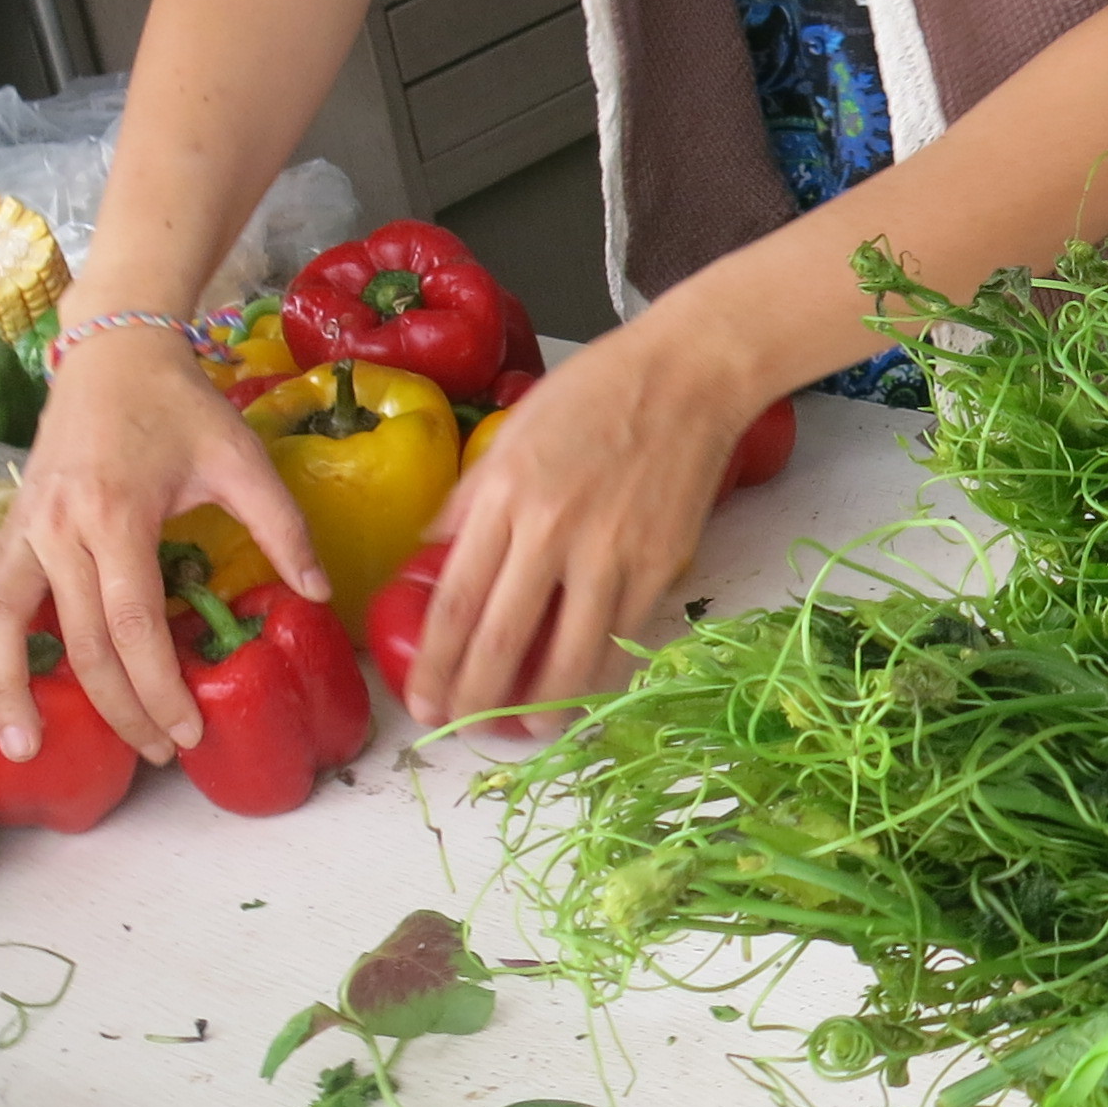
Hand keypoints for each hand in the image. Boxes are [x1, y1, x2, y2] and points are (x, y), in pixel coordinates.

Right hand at [0, 323, 325, 767]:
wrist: (115, 348)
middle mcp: (60, 530)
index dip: (158, 687)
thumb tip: (317, 595)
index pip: (133, 625)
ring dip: (7, 689)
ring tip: (19, 750)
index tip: (188, 730)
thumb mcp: (241, 458)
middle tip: (156, 755)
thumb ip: (281, 527)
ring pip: (2, 624)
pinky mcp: (6, 530)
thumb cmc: (181, 404)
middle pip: (79, 639)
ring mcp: (23, 531)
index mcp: (118, 515)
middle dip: (117, 707)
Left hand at [398, 320, 757, 727]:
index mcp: (504, 494)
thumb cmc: (595, 390)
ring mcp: (611, 553)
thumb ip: (471, 498)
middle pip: (501, 641)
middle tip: (457, 730)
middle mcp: (553, 530)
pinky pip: (620, 640)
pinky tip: (578, 694)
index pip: (457, 602)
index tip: (420, 700)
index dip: (435, 664)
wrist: (687, 376)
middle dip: (473, 699)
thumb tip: (436, 556)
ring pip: (567, 657)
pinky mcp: (659, 565)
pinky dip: (596, 677)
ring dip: (538, 707)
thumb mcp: (512, 431)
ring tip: (519, 731)